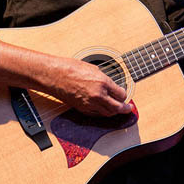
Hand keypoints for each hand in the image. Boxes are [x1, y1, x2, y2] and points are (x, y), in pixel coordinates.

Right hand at [0, 41, 132, 116]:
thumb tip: (110, 84)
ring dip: (114, 112)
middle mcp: (98, 95)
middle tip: (128, 109)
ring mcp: (90, 103)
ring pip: (107, 113)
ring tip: (118, 110)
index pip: (121, 93)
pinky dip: (103, 113)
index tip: (124, 95)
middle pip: (117, 107)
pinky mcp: (82, 109)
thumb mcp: (93, 68)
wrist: (55, 76)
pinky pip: (96, 115)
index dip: (124, 95)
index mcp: (103, 82)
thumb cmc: (71, 68)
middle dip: (125, 109)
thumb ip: (104, 78)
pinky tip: (104, 111)